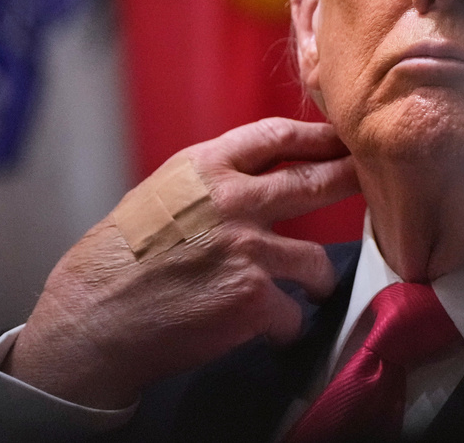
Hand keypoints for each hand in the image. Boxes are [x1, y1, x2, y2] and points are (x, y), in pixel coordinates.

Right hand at [3, 118, 359, 408]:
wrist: (92, 318)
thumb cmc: (123, 257)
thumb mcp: (164, 193)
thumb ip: (216, 181)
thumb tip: (268, 171)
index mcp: (206, 168)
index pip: (277, 135)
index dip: (319, 136)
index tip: (344, 139)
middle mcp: (232, 200)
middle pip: (315, 181)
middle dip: (350, 181)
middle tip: (372, 184)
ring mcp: (247, 247)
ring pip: (317, 260)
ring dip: (313, 281)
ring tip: (301, 290)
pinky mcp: (253, 295)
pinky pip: (293, 311)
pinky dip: (282, 325)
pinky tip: (262, 328)